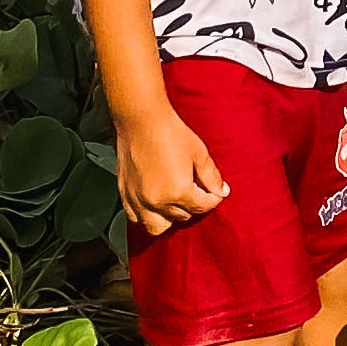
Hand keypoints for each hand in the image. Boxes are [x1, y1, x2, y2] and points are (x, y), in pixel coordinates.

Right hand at [114, 101, 227, 237]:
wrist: (141, 119)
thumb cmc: (170, 131)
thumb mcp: (198, 152)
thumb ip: (212, 176)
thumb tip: (221, 192)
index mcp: (178, 191)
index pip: (202, 207)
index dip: (212, 198)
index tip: (214, 192)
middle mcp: (157, 201)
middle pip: (183, 216)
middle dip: (192, 205)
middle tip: (194, 190)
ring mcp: (138, 200)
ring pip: (158, 226)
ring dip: (169, 217)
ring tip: (174, 202)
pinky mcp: (125, 195)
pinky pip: (136, 218)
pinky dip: (146, 215)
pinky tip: (154, 203)